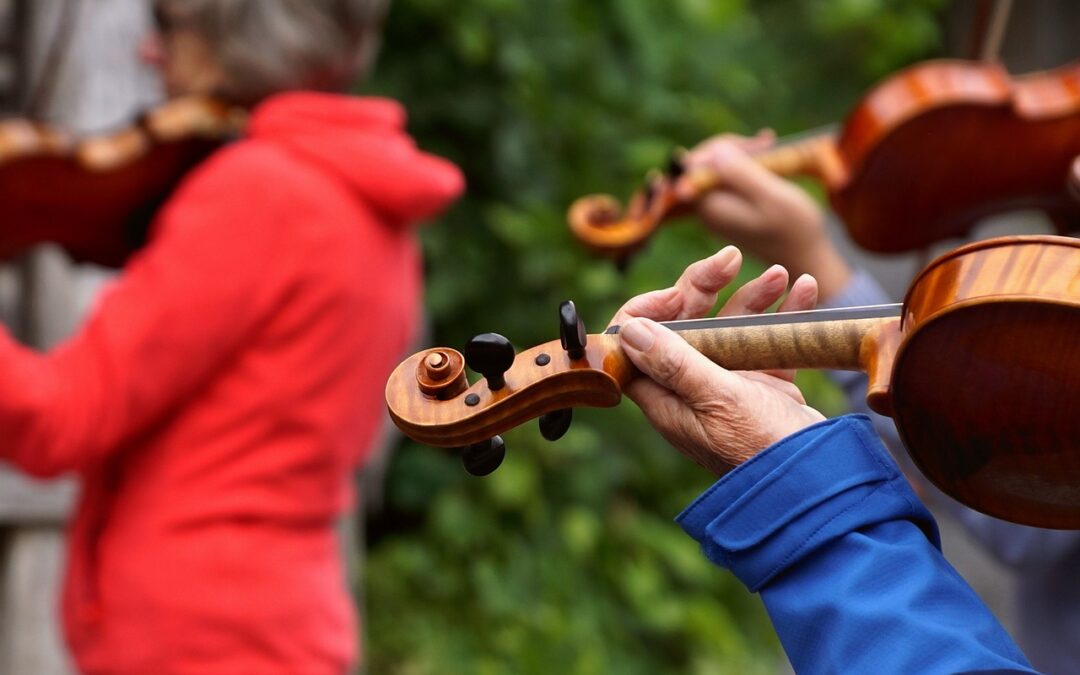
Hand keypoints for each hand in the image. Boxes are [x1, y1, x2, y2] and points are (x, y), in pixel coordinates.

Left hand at [609, 246, 825, 474]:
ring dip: (752, 296)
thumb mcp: (716, 399)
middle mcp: (691, 387)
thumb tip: (629, 330)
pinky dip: (783, 316)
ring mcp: (727, 385)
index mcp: (665, 394)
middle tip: (731, 261)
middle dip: (705, 287)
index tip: (680, 293)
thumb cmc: (761, 448)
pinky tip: (804, 291)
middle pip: (685, 324)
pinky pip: (766, 342)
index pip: (636, 341)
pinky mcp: (762, 386)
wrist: (818, 483)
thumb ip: (675, 362)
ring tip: (780, 273)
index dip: (650, 309)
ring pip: (729, 327)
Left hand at [676, 131, 851, 300]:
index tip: (757, 143)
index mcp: (710, 208)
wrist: (807, 257)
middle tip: (768, 141)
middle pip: (703, 164)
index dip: (722, 146)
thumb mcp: (771, 197)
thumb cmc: (795, 229)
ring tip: (770, 145)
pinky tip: (768, 158)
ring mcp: (716, 210)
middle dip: (733, 148)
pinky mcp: (729, 208)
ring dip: (742, 153)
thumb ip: (741, 174)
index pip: (694, 164)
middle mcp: (705, 210)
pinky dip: (746, 165)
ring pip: (717, 168)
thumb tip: (715, 151)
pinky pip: (728, 179)